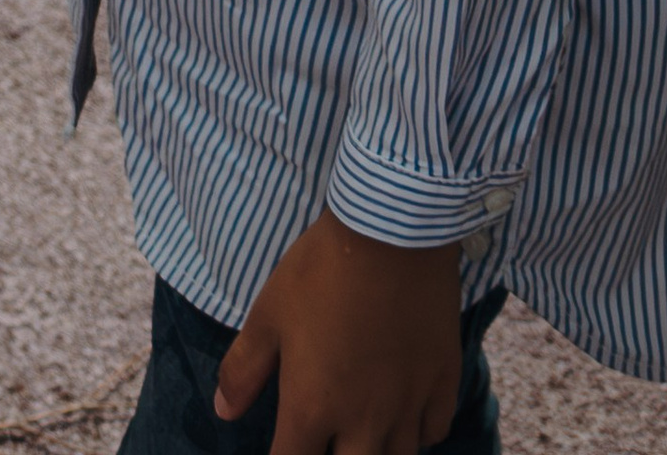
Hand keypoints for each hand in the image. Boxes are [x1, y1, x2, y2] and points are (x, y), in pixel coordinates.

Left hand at [212, 212, 464, 452]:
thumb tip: (223, 411)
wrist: (390, 233)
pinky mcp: (443, 383)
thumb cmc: (321, 269)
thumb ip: (244, 369)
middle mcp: (363, 420)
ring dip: (377, 452)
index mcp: (313, 406)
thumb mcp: (269, 313)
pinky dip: (418, 433)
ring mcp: (408, 405)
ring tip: (364, 434)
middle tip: (327, 437)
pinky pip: (434, 432)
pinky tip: (404, 416)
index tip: (284, 446)